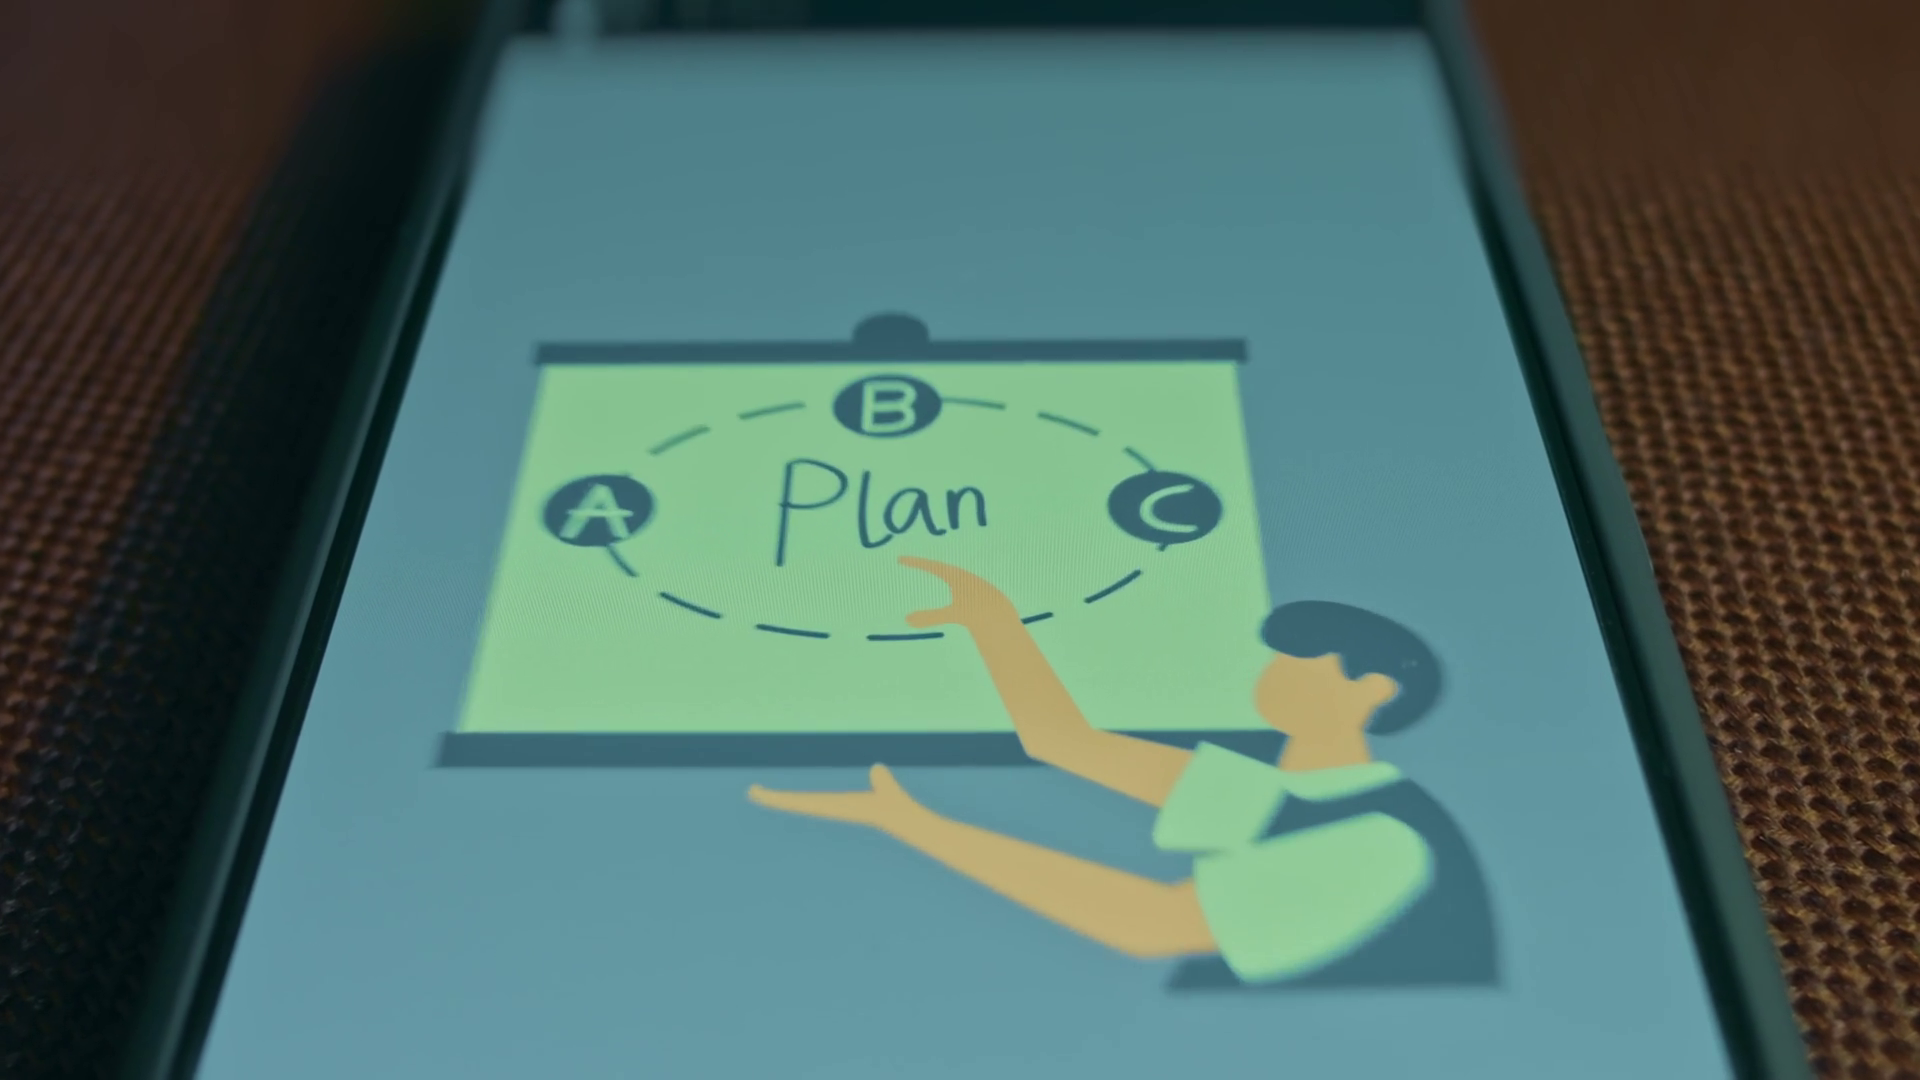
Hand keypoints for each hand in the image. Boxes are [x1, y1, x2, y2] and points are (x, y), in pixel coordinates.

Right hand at [748, 764, 926, 831]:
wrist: (894, 812)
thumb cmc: (891, 803)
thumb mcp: (882, 785)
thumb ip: (882, 780)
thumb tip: (879, 769)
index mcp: (837, 803)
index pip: (810, 800)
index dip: (792, 798)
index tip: (774, 795)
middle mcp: (828, 807)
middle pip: (796, 802)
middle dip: (775, 799)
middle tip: (753, 792)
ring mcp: (825, 807)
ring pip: (794, 802)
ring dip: (772, 798)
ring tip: (752, 791)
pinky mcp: (825, 804)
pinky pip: (799, 800)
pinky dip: (780, 798)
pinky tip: (762, 794)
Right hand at [899, 556, 1018, 629]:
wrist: (1004, 616)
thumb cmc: (978, 611)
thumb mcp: (953, 614)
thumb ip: (930, 616)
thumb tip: (907, 620)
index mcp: (956, 576)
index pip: (931, 566)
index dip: (915, 562)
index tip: (900, 559)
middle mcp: (965, 576)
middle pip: (942, 568)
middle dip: (927, 566)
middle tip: (914, 563)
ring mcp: (974, 583)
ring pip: (955, 575)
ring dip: (943, 573)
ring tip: (934, 572)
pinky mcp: (981, 592)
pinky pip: (963, 584)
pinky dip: (954, 584)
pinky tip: (956, 591)